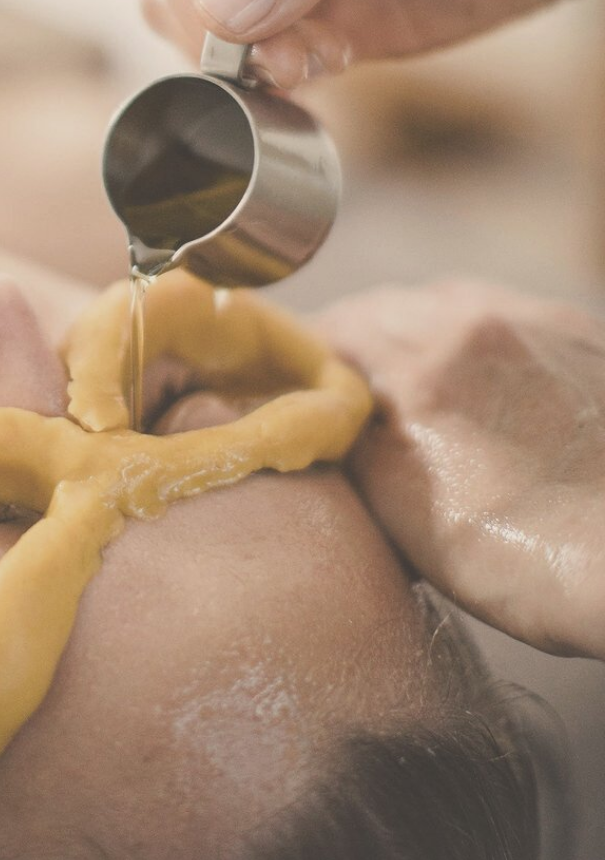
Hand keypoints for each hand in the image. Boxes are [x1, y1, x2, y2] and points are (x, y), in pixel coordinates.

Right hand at [149, 0, 604, 87]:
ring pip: (230, 37)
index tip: (233, 38)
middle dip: (216, 34)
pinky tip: (330, 72)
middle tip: (276, 57)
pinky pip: (284, 64)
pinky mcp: (349, 20)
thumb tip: (223, 12)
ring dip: (253, 64)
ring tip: (316, 61)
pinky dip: (288, 83)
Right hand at [312, 280, 604, 659]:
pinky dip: (473, 334)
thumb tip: (322, 413)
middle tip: (340, 380)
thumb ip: (354, 445)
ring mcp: (538, 322)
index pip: (335, 328)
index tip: (284, 378)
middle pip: (389, 305)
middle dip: (356, 336)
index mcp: (425, 362)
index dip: (301, 353)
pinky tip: (479, 378)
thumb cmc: (531, 558)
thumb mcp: (408, 513)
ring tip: (409, 376)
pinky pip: (505, 313)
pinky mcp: (585, 337)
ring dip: (415, 329)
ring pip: (448, 301)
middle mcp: (478, 321)